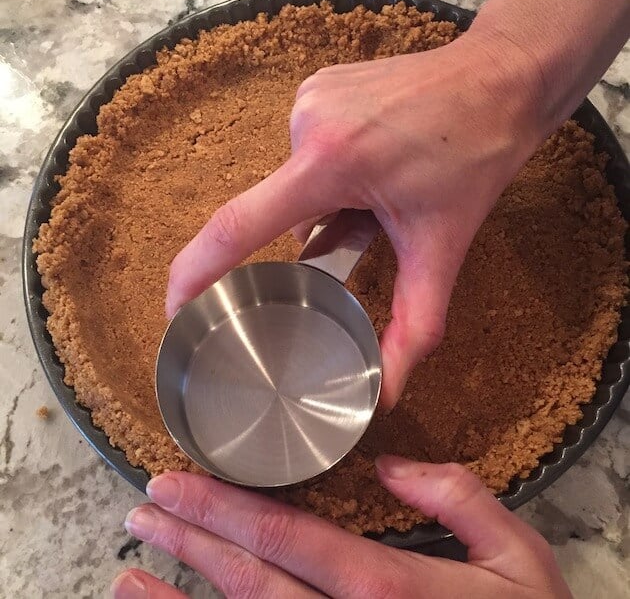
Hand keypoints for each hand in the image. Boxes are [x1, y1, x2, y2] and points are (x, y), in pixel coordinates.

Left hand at [112, 457, 570, 597]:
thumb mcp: (517, 556)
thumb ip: (456, 497)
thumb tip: (390, 467)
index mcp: (387, 589)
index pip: (287, 538)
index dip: (224, 508)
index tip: (175, 484)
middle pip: (250, 583)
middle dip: (190, 542)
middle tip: (142, 512)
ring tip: (128, 577)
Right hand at [165, 32, 543, 408]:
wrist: (499, 80)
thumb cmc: (476, 158)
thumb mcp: (443, 249)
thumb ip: (415, 326)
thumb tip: (389, 393)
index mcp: (329, 163)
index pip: (237, 226)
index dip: (194, 271)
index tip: (175, 308)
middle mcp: (305, 123)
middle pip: (283, 210)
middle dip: (318, 233)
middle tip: (371, 229)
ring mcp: (308, 98)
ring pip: (297, 182)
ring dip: (329, 202)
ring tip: (382, 192)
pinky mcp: (316, 86)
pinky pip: (306, 149)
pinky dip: (330, 171)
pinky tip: (374, 164)